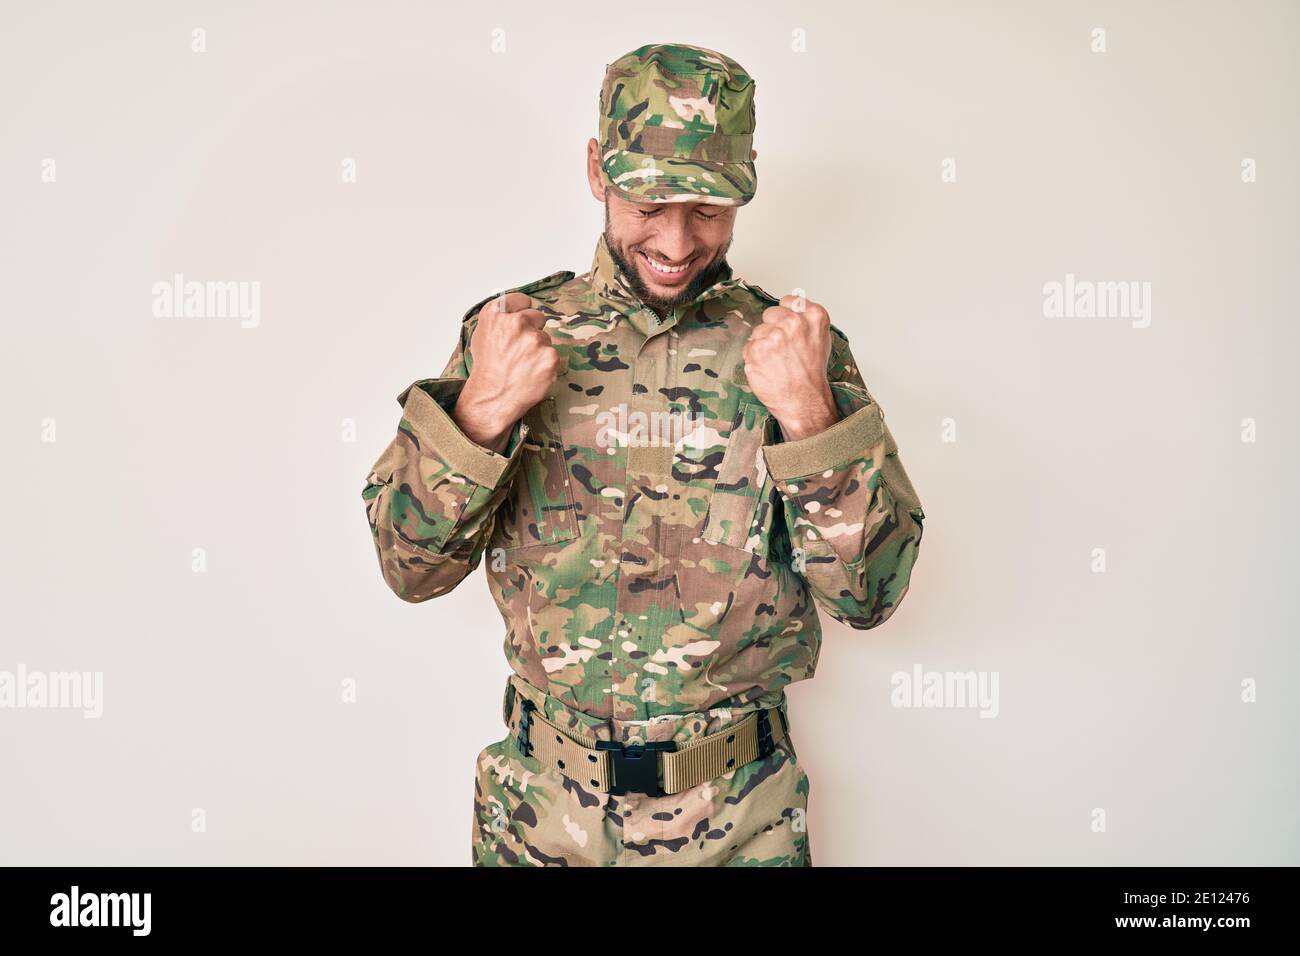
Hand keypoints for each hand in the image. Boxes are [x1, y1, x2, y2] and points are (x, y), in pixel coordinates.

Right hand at [453, 292, 558, 451]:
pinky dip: (545, 364)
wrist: (492, 397)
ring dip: (538, 350)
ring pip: (546, 339)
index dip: (523, 312)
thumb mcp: (482, 334)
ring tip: (523, 365)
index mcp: (497, 313)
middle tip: (520, 350)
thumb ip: (500, 317)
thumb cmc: (487, 368)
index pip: (523, 300)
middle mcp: (516, 322)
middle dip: (532, 330)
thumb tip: (516, 309)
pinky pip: (553, 354)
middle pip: (538, 317)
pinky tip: (531, 373)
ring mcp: (534, 340)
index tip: (521, 323)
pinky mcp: (550, 357)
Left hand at [742, 294, 839, 440]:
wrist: (804, 402)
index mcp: (813, 316)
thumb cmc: (812, 374)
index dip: (785, 316)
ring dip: (763, 346)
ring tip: (777, 363)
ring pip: (758, 332)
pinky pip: (748, 347)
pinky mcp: (756, 350)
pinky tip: (768, 369)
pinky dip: (754, 359)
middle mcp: (794, 323)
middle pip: (770, 314)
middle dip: (772, 329)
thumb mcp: (820, 339)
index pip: (788, 300)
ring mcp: (774, 336)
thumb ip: (805, 319)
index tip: (788, 328)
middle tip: (783, 351)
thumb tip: (789, 305)